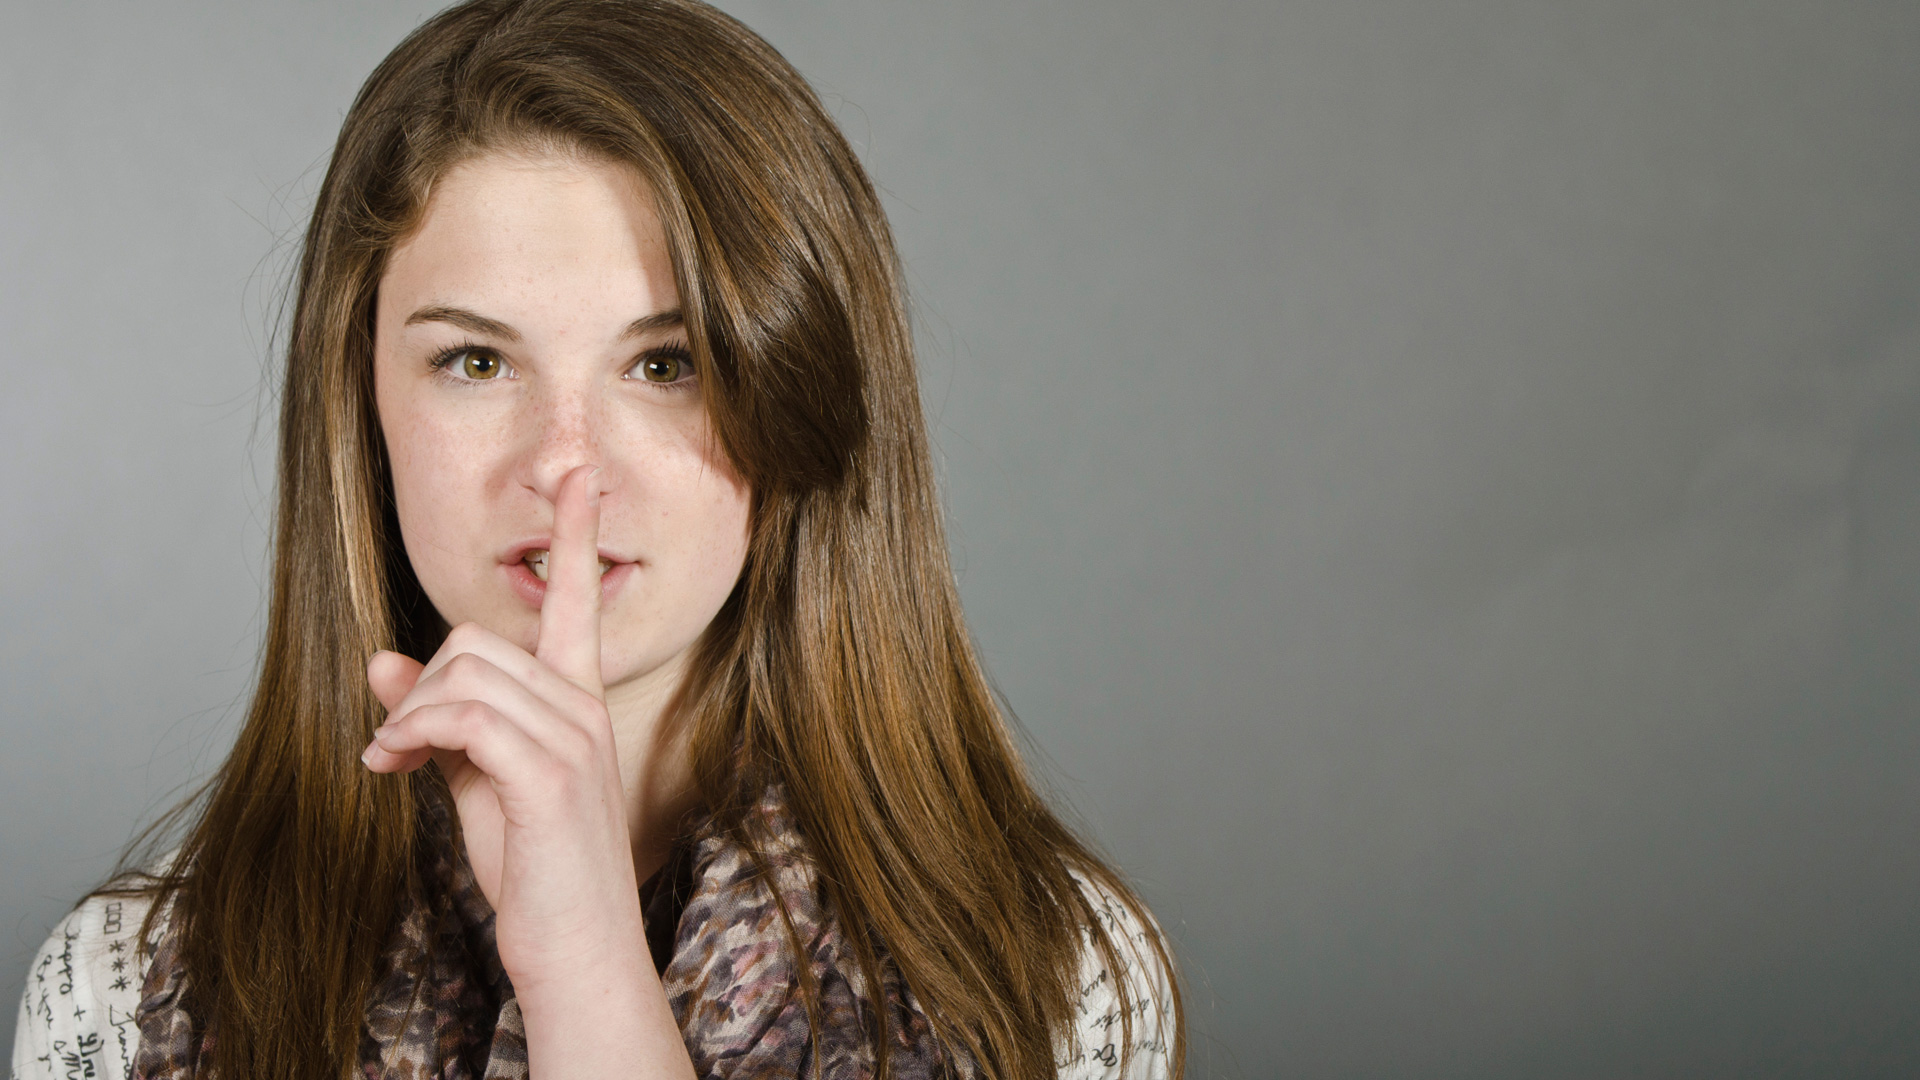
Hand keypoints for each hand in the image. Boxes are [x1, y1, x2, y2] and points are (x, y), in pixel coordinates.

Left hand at [364, 464, 692, 1077]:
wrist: (577, 951)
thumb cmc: (536, 872)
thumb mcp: (478, 784)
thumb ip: (440, 719)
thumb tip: (383, 660)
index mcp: (576, 705)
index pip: (577, 602)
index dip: (576, 536)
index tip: (579, 476)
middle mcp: (582, 711)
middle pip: (480, 641)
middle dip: (422, 684)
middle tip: (397, 744)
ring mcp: (572, 741)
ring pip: (466, 675)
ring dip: (410, 716)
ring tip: (392, 763)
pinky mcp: (550, 777)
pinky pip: (465, 718)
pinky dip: (414, 735)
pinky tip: (394, 768)